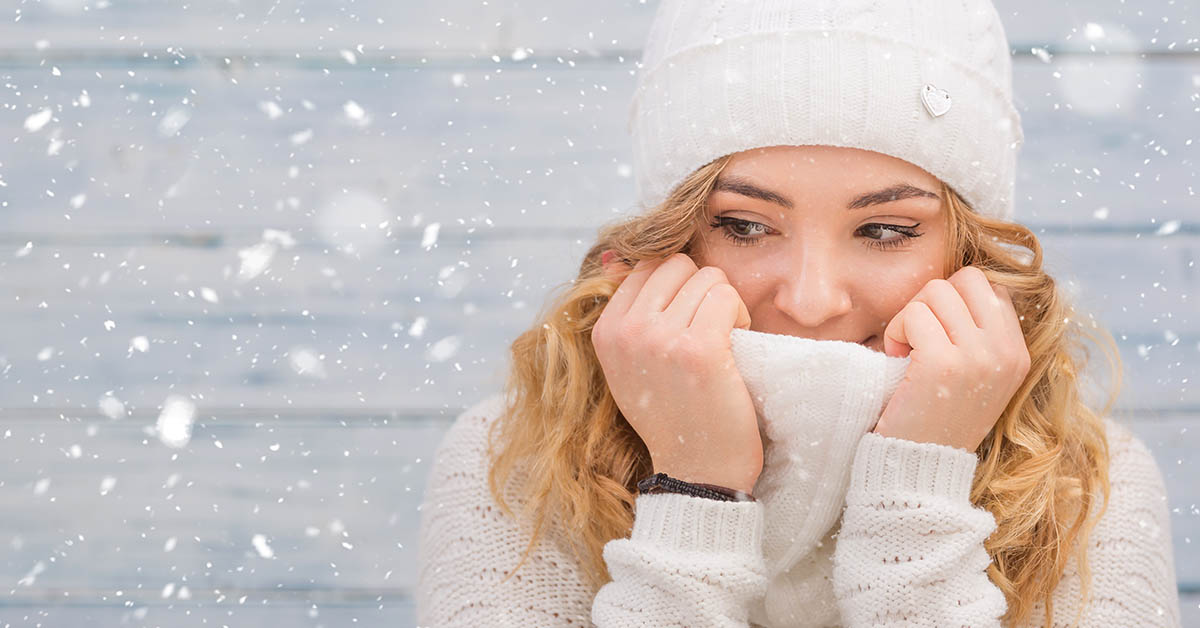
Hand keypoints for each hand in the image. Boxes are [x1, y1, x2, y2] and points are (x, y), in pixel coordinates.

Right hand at [592, 252, 762, 494]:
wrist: (697, 472)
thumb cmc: (672, 415)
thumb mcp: (630, 365)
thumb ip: (627, 313)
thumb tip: (618, 254)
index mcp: (606, 332)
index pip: (645, 266)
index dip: (676, 287)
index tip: (684, 322)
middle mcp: (626, 331)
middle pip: (675, 264)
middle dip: (699, 289)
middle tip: (706, 329)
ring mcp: (660, 339)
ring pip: (706, 277)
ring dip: (723, 305)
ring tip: (720, 344)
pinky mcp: (698, 349)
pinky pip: (726, 296)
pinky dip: (739, 316)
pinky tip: (733, 349)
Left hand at [873, 266, 1029, 452]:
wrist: (920, 468)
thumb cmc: (936, 416)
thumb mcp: (976, 376)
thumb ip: (977, 335)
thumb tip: (956, 284)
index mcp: (1017, 353)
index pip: (990, 287)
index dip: (955, 301)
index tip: (939, 334)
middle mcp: (1005, 353)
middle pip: (966, 279)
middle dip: (932, 299)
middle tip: (919, 336)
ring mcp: (978, 357)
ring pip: (936, 291)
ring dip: (911, 316)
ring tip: (907, 351)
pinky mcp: (943, 364)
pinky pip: (914, 315)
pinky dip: (896, 331)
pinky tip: (897, 359)